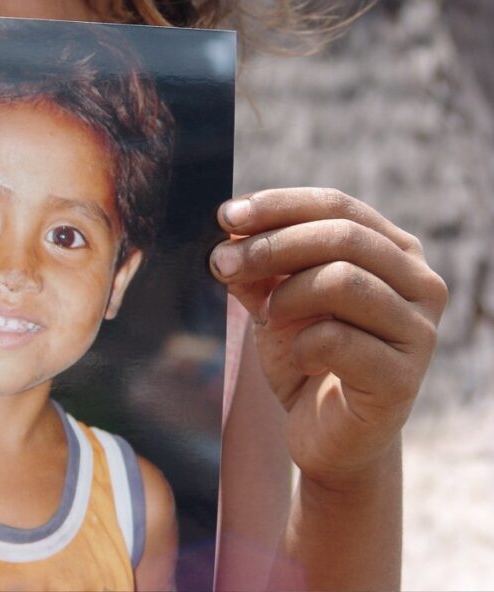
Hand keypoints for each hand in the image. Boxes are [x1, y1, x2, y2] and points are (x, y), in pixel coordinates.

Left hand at [211, 188, 446, 486]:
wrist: (328, 436)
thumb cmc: (309, 353)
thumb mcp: (278, 297)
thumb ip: (261, 263)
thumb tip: (232, 228)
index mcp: (395, 250)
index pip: (337, 205)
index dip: (278, 205)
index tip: (226, 217)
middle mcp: (421, 283)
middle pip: (342, 237)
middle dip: (271, 245)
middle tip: (222, 263)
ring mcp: (419, 331)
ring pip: (343, 281)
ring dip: (287, 294)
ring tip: (267, 316)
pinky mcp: (404, 378)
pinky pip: (340, 339)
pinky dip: (303, 343)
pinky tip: (300, 358)